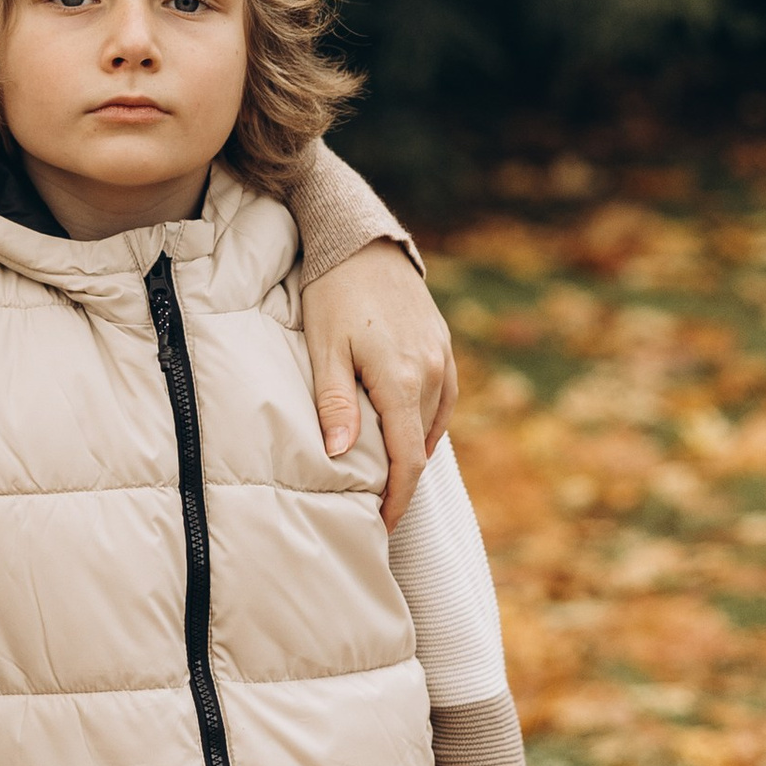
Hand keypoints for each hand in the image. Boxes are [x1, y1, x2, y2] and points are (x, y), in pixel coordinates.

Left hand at [301, 242, 458, 527]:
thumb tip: (344, 455)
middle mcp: (430, 371)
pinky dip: (425, 424)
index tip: (381, 525)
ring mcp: (441, 358)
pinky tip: (405, 432)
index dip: (396, 498)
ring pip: (432, 424)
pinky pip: (441, 399)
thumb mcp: (323, 348)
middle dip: (401, 481)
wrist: (361, 240)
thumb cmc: (332, 292)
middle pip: (420, 446)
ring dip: (412, 453)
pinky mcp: (443, 346)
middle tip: (374, 509)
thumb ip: (335, 402)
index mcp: (401, 378)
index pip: (406, 458)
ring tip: (386, 477)